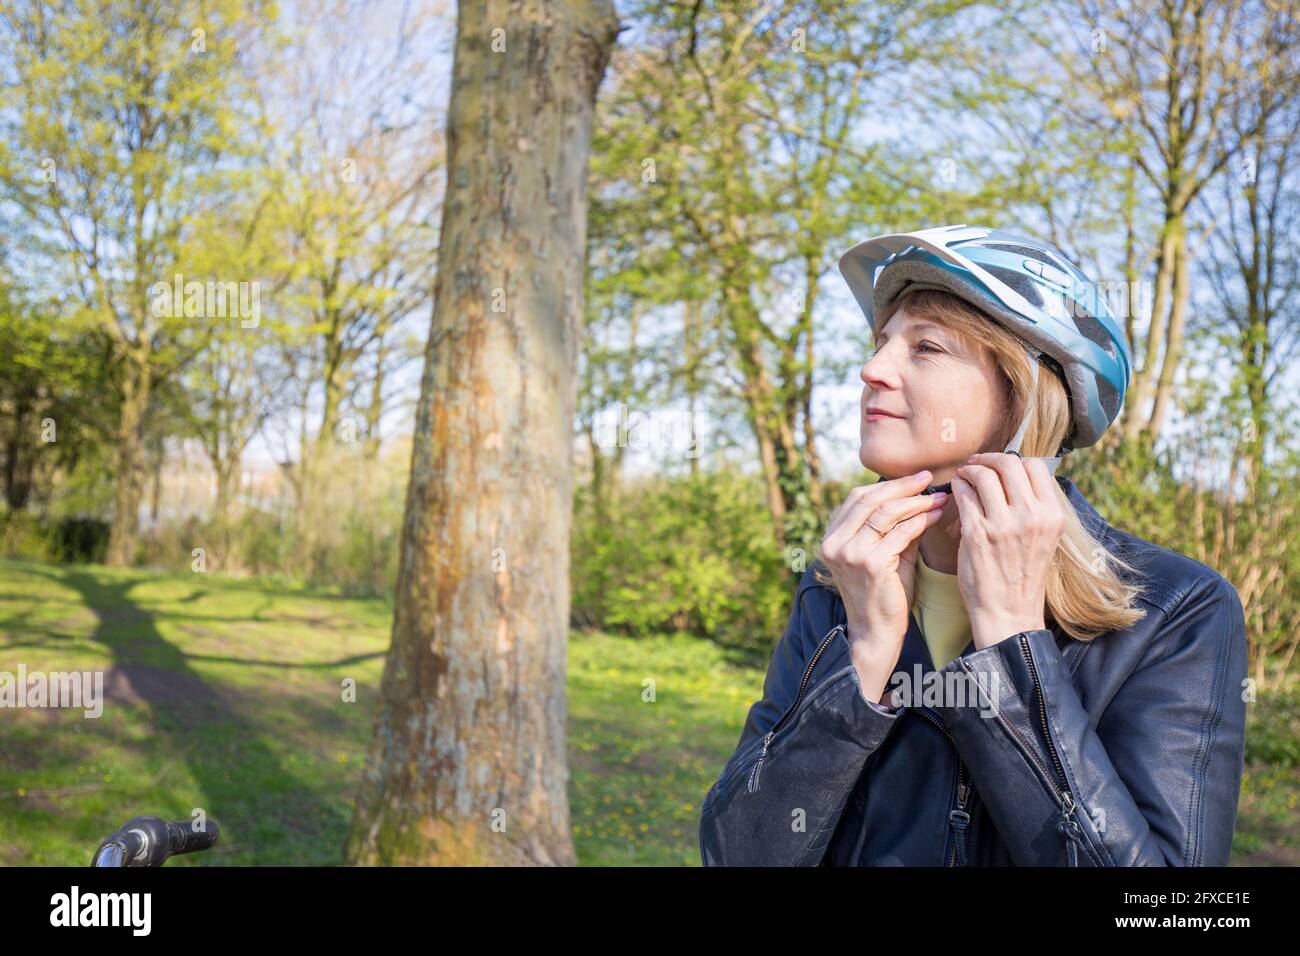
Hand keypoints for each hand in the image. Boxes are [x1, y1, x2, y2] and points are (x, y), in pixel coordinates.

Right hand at [820, 471, 947, 658]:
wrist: (876, 633)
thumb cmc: (882, 594)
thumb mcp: (884, 554)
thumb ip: (893, 527)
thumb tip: (918, 496)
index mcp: (831, 538)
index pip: (857, 499)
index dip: (886, 485)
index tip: (914, 479)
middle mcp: (835, 543)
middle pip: (870, 500)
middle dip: (902, 486)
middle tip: (928, 477)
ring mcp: (851, 553)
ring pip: (886, 513)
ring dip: (916, 502)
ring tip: (938, 498)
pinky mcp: (871, 563)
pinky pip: (901, 533)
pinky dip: (922, 520)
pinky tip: (937, 516)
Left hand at [950, 452, 1066, 649]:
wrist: (1009, 612)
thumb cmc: (1023, 574)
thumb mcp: (1044, 537)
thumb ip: (1035, 507)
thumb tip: (1017, 474)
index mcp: (1052, 515)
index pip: (1036, 466)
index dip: (1015, 461)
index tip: (1000, 465)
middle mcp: (1032, 516)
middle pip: (1009, 464)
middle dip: (989, 459)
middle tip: (976, 463)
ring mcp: (1004, 524)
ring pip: (984, 475)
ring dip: (970, 470)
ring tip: (964, 476)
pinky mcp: (977, 533)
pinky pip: (964, 494)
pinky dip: (958, 486)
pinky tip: (956, 490)